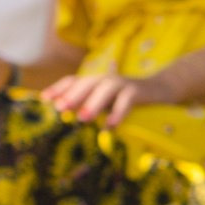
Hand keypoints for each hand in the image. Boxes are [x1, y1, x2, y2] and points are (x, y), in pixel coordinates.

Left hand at [39, 69, 179, 127]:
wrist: (161, 89)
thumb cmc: (127, 100)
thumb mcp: (106, 102)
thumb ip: (89, 106)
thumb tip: (68, 120)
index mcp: (95, 81)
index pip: (73, 81)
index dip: (58, 88)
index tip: (44, 100)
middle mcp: (105, 79)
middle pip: (86, 83)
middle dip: (72, 96)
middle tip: (60, 109)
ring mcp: (122, 84)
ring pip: (104, 90)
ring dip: (92, 103)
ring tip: (83, 118)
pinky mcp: (138, 91)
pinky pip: (126, 101)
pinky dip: (117, 112)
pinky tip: (110, 126)